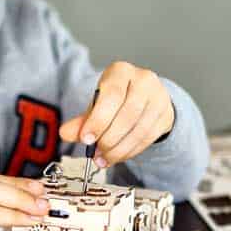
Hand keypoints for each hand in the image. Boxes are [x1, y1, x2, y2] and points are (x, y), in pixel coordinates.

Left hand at [59, 61, 174, 166]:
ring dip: (119, 149)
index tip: (86, 138)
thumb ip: (81, 120)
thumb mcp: (97, 105)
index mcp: (121, 72)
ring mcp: (158, 98)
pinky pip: (147, 138)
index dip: (98, 119)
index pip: (112, 95)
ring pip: (139, 129)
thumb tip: (65, 133)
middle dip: (108, 138)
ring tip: (103, 159)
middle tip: (95, 153)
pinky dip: (130, 151)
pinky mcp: (165, 115)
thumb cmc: (117, 99)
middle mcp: (144, 80)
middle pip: (127, 114)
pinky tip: (118, 156)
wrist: (145, 99)